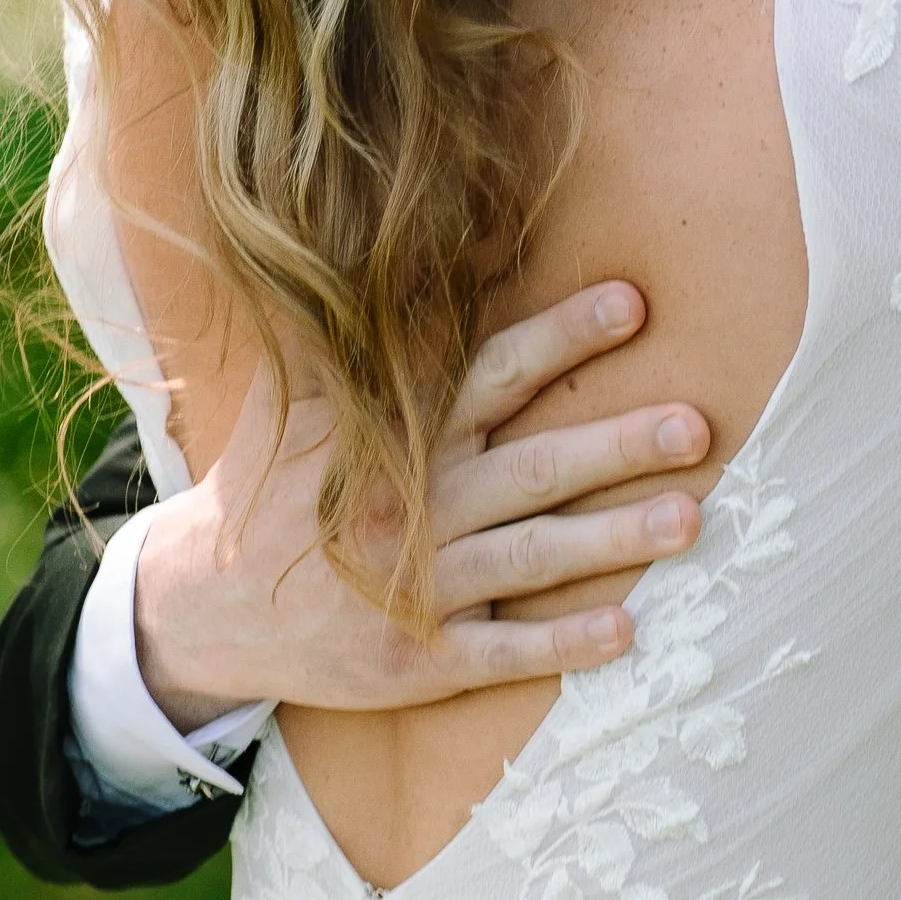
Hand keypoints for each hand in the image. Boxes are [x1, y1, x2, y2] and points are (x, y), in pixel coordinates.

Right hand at [134, 283, 708, 726]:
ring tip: (690, 520)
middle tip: (696, 425)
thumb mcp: (297, 403)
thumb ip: (356, 338)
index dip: (562, 337)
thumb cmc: (274, 489)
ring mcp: (418, 586)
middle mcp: (417, 503)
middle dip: (617, 443)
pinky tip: (625, 631)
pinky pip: (500, 651)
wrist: (204, 607)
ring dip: (612, 539)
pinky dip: (560, 643)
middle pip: (533, 465)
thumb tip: (386, 239)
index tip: (632, 303)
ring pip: (531, 555)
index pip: (493, 375)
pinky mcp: (417, 660)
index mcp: (398, 436)